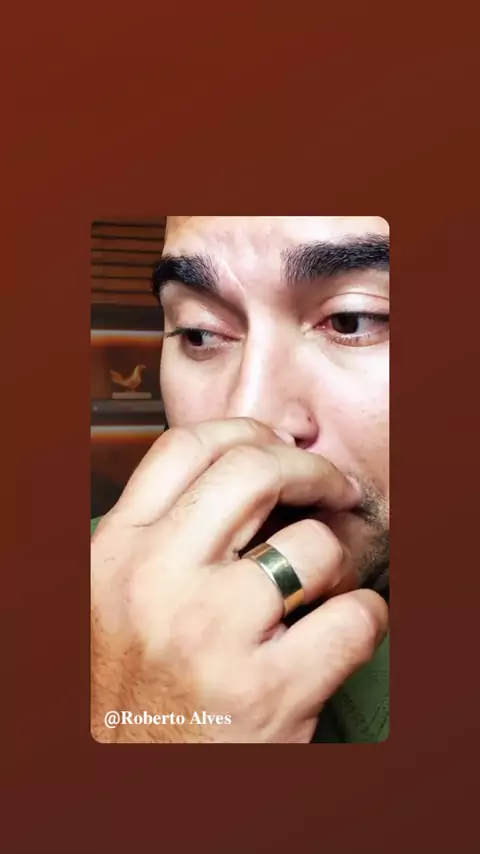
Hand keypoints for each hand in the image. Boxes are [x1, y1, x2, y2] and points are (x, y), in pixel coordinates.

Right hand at [91, 418, 387, 742]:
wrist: (122, 792)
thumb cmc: (127, 692)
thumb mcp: (115, 599)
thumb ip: (161, 537)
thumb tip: (239, 476)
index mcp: (114, 552)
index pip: (186, 447)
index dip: (247, 431)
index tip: (278, 447)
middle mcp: (156, 581)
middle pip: (254, 470)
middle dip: (311, 468)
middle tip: (332, 486)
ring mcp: (211, 635)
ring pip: (314, 546)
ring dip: (336, 557)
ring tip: (325, 582)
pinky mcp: (267, 693)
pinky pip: (353, 618)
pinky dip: (366, 617)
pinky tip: (346, 629)